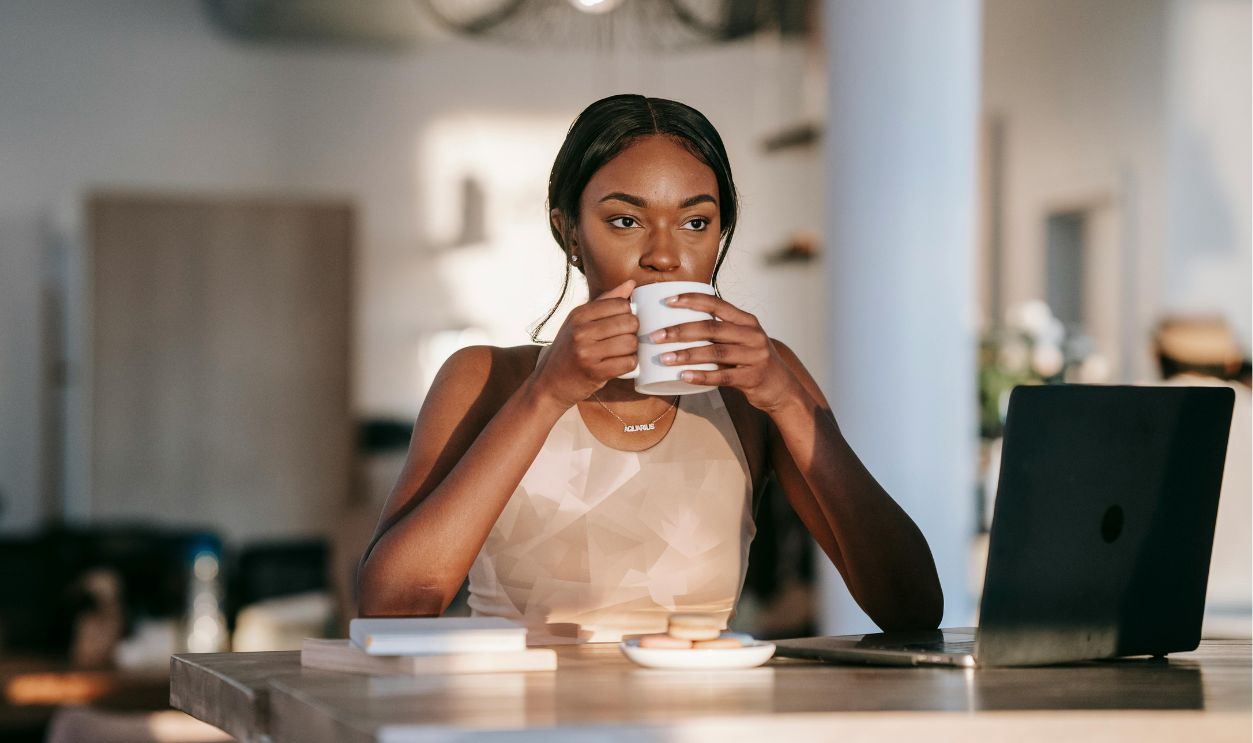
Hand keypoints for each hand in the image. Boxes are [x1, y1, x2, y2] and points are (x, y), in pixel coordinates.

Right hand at [530, 279, 639, 407]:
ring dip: (633, 350)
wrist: (548, 384)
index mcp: (578, 315)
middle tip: (626, 339)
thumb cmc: (568, 351)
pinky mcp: (594, 372)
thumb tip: (631, 283)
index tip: (624, 323)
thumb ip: (606, 302)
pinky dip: (630, 364)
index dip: (629, 313)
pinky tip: (622, 364)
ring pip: (631, 343)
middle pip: (629, 322)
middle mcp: (581, 331)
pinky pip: (628, 363)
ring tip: (623, 352)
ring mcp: (587, 352)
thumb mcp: (579, 322)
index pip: (620, 304)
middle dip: (634, 332)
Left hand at [650, 293, 802, 412]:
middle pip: (711, 328)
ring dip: (686, 355)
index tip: (668, 301)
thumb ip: (720, 330)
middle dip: (680, 331)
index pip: (716, 303)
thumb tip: (680, 323)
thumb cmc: (753, 361)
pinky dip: (701, 376)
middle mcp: (752, 334)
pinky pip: (722, 377)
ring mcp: (754, 356)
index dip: (691, 300)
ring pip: (715, 352)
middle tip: (655, 336)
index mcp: (747, 320)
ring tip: (663, 358)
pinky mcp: (752, 378)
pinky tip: (683, 376)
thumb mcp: (742, 338)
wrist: (782, 388)